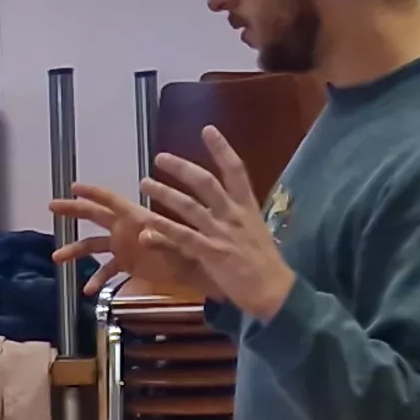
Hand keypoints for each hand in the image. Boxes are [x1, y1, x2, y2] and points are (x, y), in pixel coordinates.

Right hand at [47, 180, 204, 298]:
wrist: (197, 270)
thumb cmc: (190, 251)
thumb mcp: (176, 243)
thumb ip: (159, 238)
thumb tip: (142, 236)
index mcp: (136, 218)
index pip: (110, 200)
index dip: (91, 192)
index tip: (72, 186)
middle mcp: (126, 228)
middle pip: (94, 216)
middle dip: (73, 210)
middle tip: (51, 206)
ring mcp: (124, 246)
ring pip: (93, 245)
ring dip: (75, 250)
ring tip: (57, 258)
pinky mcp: (127, 263)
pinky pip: (106, 269)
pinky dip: (97, 279)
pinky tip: (88, 291)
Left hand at [134, 129, 295, 321]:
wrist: (273, 290)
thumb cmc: (264, 262)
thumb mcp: (254, 231)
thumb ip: (237, 216)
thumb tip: (226, 205)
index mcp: (247, 207)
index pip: (235, 170)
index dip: (221, 149)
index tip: (208, 130)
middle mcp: (234, 215)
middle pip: (206, 183)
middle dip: (182, 167)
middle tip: (161, 157)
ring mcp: (222, 233)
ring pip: (189, 206)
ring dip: (165, 193)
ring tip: (145, 182)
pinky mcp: (211, 253)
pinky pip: (183, 237)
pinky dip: (164, 229)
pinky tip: (147, 223)